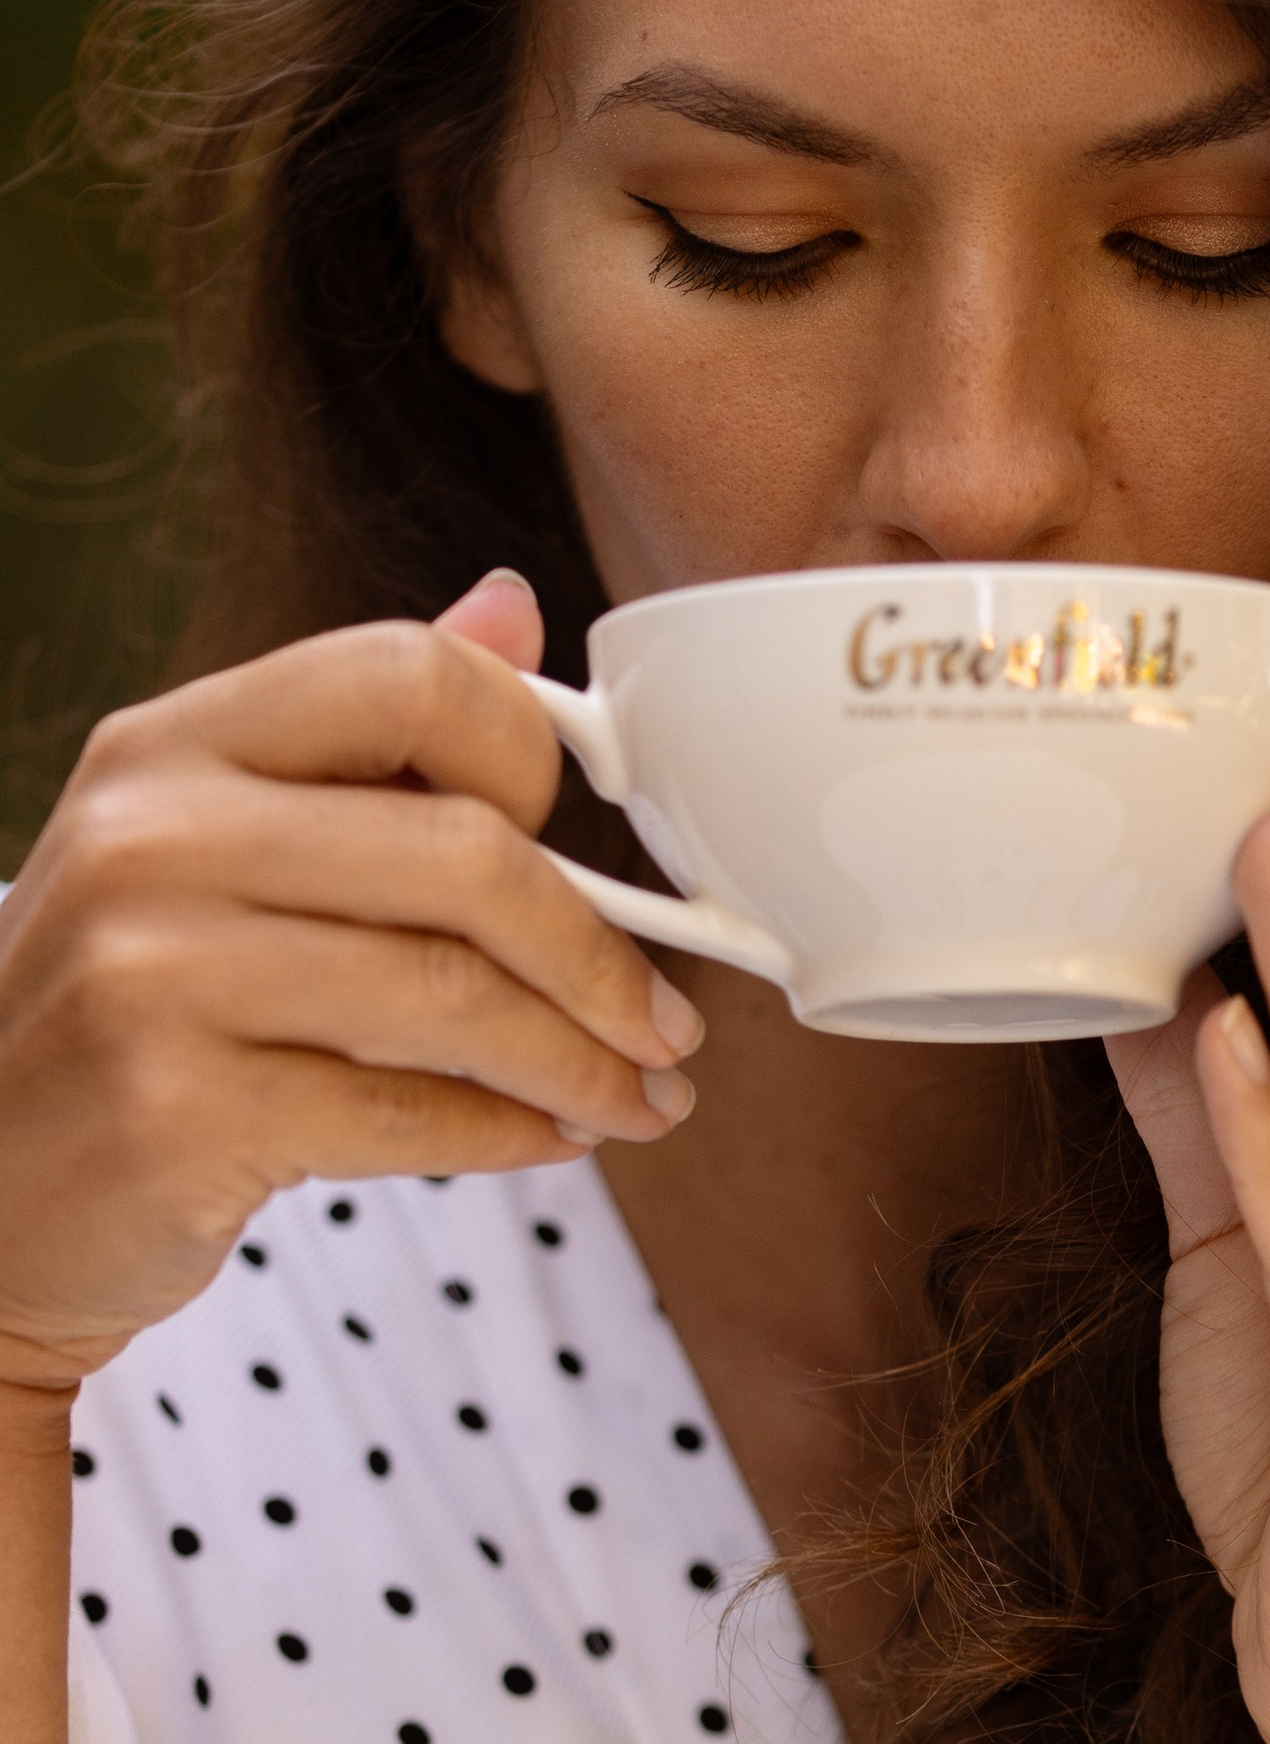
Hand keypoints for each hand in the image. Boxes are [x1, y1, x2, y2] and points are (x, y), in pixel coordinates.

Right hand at [0, 571, 696, 1399]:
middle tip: (664, 1022)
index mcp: (171, 742)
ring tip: (638, 1099)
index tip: (583, 842)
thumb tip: (509, 606)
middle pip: (466, 854)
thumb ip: (364, 734)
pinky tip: (550, 1138)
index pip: (409, 675)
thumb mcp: (213, 844)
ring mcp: (148, 971)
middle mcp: (148, 836)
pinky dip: (508, 1132)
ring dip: (581, 1061)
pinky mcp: (172, 1109)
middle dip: (601, 951)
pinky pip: (405, 1112)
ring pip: (453, 995)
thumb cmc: (131, 1012)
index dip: (527, 755)